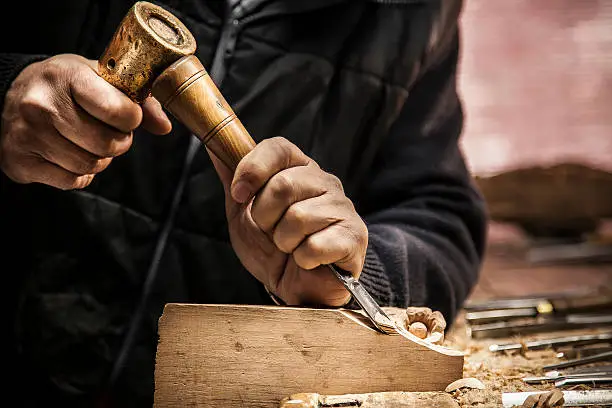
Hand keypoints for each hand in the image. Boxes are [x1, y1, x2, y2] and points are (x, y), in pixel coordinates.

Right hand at [0, 54, 171, 188]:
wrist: (10, 95)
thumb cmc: (65, 86)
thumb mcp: (100, 77)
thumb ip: (139, 100)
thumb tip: (164, 127)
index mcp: (67, 77)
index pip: (119, 111)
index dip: (132, 119)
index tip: (127, 116)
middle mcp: (42, 105)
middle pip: (108, 145)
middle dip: (118, 142)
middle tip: (110, 133)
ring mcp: (27, 135)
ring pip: (90, 165)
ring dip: (100, 159)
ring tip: (89, 142)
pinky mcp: (20, 162)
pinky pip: (71, 181)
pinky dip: (80, 174)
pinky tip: (70, 155)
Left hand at [209, 137, 367, 306]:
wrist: (297, 289)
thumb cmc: (272, 249)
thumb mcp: (243, 212)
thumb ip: (233, 179)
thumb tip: (213, 146)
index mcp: (300, 170)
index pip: (279, 148)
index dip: (253, 169)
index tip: (239, 195)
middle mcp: (325, 183)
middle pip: (284, 184)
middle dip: (265, 217)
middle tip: (271, 232)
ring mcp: (343, 208)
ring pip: (298, 217)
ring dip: (284, 242)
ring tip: (291, 248)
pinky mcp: (354, 237)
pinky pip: (315, 245)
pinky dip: (303, 259)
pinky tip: (308, 260)